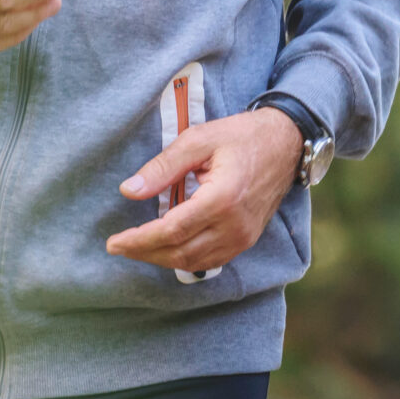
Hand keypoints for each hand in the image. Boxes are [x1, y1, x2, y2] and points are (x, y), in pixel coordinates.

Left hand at [107, 108, 303, 273]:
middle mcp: (235, 225)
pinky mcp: (247, 239)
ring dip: (162, 259)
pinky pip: (211, 260)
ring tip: (137, 247)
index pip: (171, 231)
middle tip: (118, 247)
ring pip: (194, 262)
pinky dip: (184, 259)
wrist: (286, 142)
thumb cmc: (241, 135)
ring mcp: (244, 236)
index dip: (139, 240)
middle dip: (144, 253)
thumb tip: (128, 191)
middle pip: (180, 252)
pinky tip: (167, 248)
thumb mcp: (198, 139)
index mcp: (222, 198)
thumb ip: (162, 167)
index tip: (113, 243)